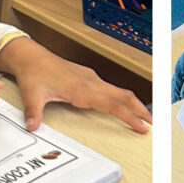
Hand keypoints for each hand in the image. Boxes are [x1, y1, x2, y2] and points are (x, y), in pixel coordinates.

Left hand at [0, 38, 150, 132]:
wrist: (31, 56)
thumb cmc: (34, 72)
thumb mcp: (32, 94)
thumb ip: (34, 112)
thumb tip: (32, 126)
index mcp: (81, 89)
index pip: (113, 104)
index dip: (130, 116)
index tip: (142, 126)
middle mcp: (90, 83)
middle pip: (123, 96)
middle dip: (140, 110)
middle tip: (152, 124)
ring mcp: (90, 79)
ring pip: (119, 91)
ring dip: (133, 104)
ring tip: (143, 117)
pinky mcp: (87, 77)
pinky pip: (110, 88)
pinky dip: (121, 98)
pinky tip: (122, 104)